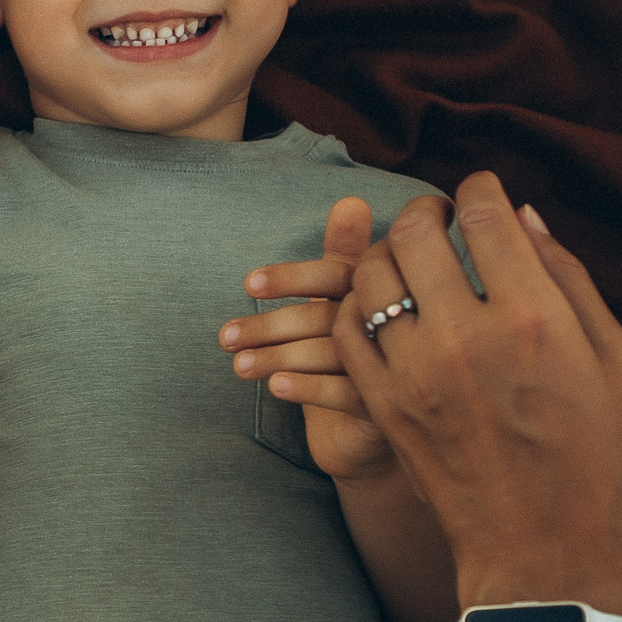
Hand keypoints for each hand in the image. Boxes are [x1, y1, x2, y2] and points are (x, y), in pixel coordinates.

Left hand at [221, 196, 395, 481]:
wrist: (387, 421)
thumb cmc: (361, 346)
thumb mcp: (348, 297)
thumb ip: (345, 252)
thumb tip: (350, 201)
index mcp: (384, 289)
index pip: (337, 275)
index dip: (292, 278)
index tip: (247, 284)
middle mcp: (396, 324)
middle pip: (327, 317)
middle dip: (271, 326)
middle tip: (225, 336)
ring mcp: (397, 369)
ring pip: (332, 356)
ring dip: (278, 358)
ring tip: (237, 366)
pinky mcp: (391, 408)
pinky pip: (347, 397)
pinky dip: (307, 389)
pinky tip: (274, 388)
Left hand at [331, 174, 621, 614]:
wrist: (541, 540)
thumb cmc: (589, 447)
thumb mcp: (608, 357)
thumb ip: (567, 278)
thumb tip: (525, 214)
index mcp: (534, 319)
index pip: (485, 216)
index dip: (478, 189)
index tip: (478, 190)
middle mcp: (467, 338)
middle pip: (416, 234)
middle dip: (424, 211)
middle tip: (434, 217)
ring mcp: (415, 372)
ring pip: (370, 276)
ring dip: (386, 255)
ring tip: (406, 260)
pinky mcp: (381, 403)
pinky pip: (347, 328)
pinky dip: (358, 305)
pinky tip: (381, 305)